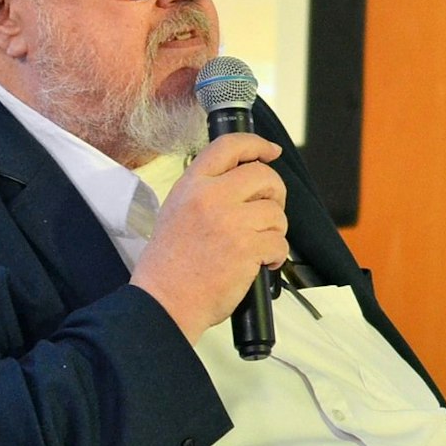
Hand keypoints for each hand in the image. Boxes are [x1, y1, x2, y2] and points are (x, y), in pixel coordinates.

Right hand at [130, 132, 287, 340]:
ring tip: (257, 245)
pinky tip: (261, 263)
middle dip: (275, 193)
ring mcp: (230, 222)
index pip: (230, 146)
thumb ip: (206, 191)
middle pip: (264, 176)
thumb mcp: (176, 210)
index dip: (257, 145)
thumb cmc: (169, 265)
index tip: (271, 152)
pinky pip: (280, 242)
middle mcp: (211, 197)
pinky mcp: (247, 248)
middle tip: (268, 211)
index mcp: (192, 185)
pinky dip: (276, 255)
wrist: (164, 301)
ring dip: (274, 230)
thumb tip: (243, 182)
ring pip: (276, 212)